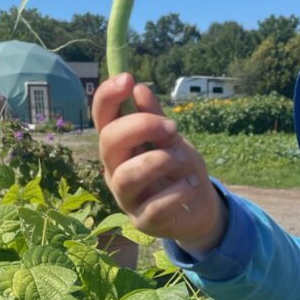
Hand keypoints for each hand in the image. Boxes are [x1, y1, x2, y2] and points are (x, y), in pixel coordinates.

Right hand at [94, 74, 226, 254]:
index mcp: (118, 146)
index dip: (108, 96)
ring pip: (128, 175)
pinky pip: (155, 205)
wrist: (199, 207)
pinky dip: (178, 191)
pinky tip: (192, 183)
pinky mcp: (143, 220)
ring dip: (160, 161)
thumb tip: (139, 89)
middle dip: (141, 126)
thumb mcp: (172, 139)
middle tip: (172, 127)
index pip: (101, 117)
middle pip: (109, 142)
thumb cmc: (179, 168)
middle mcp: (114, 170)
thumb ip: (156, 118)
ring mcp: (126, 198)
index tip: (128, 79)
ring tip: (184, 159)